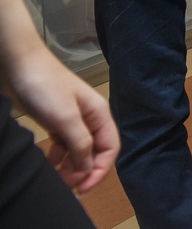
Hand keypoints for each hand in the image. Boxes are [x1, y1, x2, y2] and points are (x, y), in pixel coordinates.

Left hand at [7, 51, 117, 193]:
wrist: (19, 64)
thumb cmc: (46, 87)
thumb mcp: (65, 118)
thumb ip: (81, 144)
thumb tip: (89, 168)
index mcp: (99, 114)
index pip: (110, 148)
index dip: (100, 170)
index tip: (82, 188)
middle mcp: (90, 118)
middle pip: (94, 151)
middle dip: (83, 171)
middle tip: (66, 187)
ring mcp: (72, 119)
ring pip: (77, 150)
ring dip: (69, 167)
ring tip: (55, 179)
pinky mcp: (56, 120)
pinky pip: (63, 145)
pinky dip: (57, 157)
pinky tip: (48, 164)